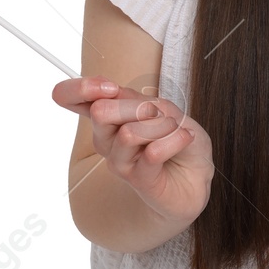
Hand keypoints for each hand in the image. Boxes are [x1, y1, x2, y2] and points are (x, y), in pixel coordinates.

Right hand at [52, 77, 213, 226]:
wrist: (197, 176)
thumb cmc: (178, 139)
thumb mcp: (165, 109)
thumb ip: (139, 101)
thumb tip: (116, 95)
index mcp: (108, 116)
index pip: (71, 98)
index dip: (80, 89)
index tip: (110, 88)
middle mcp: (106, 139)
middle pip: (100, 111)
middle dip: (139, 105)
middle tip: (162, 113)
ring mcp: (119, 161)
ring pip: (129, 133)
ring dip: (163, 125)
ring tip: (178, 131)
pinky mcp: (138, 180)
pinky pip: (152, 152)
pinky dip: (175, 139)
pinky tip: (184, 139)